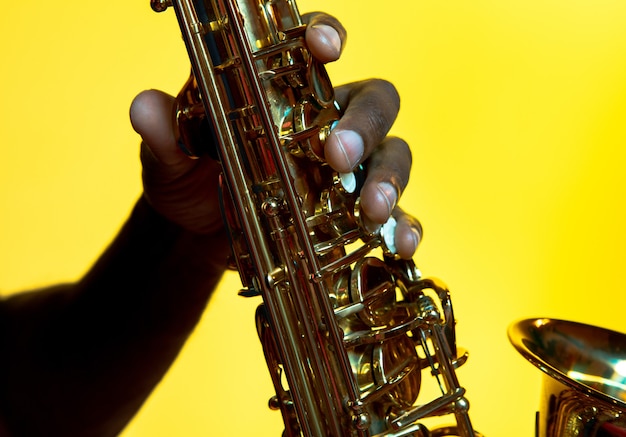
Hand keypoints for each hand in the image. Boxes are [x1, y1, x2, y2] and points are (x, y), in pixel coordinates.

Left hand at [130, 12, 420, 258]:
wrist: (200, 239)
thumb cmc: (191, 182)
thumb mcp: (170, 159)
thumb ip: (163, 133)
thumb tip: (144, 108)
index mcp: (285, 91)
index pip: (316, 48)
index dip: (327, 35)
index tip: (323, 46)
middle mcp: (328, 121)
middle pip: (374, 101)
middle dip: (362, 124)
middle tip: (335, 157)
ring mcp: (349, 169)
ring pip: (394, 153)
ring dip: (388, 179)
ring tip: (370, 212)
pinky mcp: (357, 214)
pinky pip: (399, 212)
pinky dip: (405, 225)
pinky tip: (399, 244)